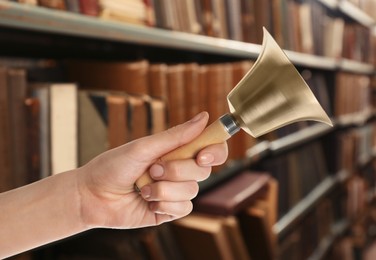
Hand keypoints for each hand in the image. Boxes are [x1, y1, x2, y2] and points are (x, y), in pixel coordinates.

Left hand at [76, 112, 227, 229]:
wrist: (92, 196)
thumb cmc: (113, 166)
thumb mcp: (144, 147)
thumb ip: (176, 136)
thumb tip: (204, 117)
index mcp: (176, 151)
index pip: (210, 148)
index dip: (215, 151)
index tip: (202, 156)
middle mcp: (179, 170)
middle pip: (204, 171)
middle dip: (177, 171)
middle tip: (152, 169)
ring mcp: (175, 191)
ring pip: (192, 191)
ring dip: (164, 190)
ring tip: (143, 188)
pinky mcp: (169, 210)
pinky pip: (183, 209)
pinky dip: (164, 204)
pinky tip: (147, 202)